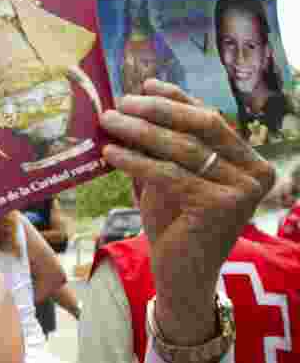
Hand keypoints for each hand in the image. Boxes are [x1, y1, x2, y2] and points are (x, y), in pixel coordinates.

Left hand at [101, 79, 274, 344]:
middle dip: (156, 111)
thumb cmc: (174, 227)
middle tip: (119, 103)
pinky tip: (110, 153)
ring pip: (182, 149)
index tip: (144, 84)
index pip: (210, 119)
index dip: (176, 99)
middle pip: (200, 127)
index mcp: (251, 162)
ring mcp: (241, 191)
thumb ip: (159, 148)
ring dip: (140, 132)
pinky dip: (135, 160)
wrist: (180, 277)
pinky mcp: (219, 207)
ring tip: (108, 122)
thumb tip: (130, 107)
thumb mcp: (168, 180)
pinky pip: (168, 174)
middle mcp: (255, 174)